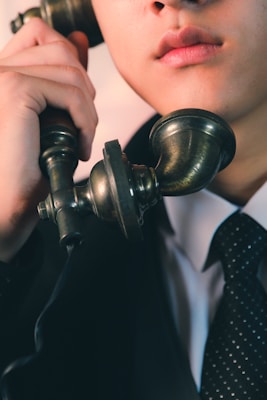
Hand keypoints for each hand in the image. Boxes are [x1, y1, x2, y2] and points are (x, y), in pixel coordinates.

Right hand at [0, 18, 97, 261]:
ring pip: (69, 70)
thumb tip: (80, 41)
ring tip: (81, 139)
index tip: (85, 95)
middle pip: (60, 49)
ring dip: (87, 109)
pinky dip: (85, 120)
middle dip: (84, 90)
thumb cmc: (30, 170)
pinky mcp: (14, 90)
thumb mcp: (54, 115)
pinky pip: (70, 92)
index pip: (42, 36)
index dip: (72, 58)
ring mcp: (3, 76)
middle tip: (83, 128)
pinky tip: (79, 146)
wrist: (8, 205)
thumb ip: (64, 78)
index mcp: (4, 72)